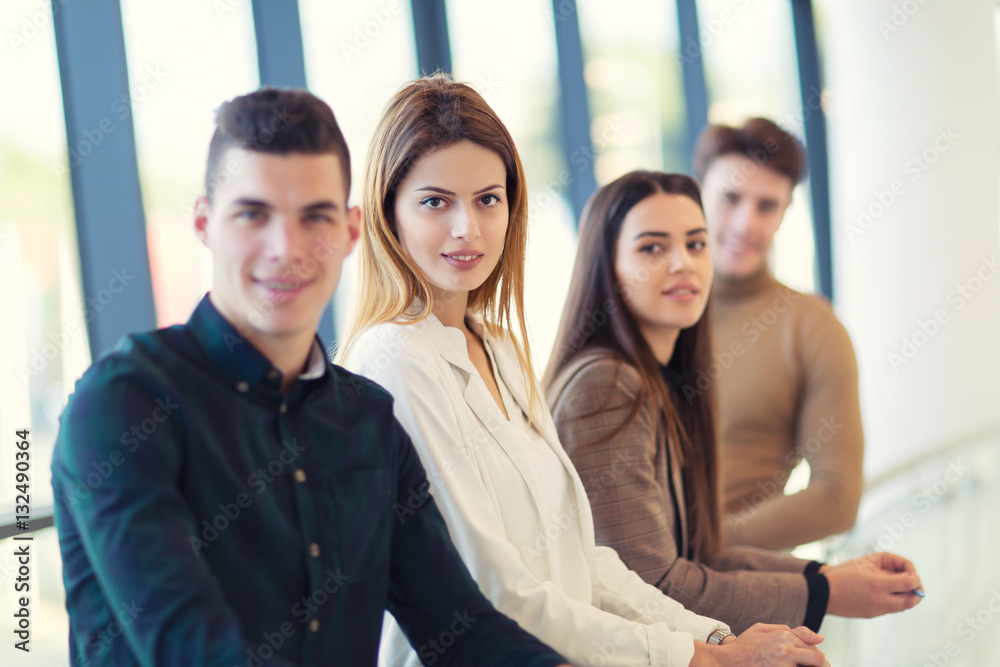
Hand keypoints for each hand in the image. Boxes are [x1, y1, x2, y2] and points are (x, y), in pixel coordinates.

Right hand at [693, 624, 827, 665]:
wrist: (725, 662)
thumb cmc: (743, 646)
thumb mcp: (761, 629)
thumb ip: (787, 629)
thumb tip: (818, 637)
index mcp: (782, 635)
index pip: (812, 646)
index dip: (818, 656)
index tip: (817, 662)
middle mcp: (784, 649)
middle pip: (817, 659)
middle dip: (822, 664)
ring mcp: (781, 665)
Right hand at [822, 551, 922, 617]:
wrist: (823, 592)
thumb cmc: (843, 573)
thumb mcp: (865, 561)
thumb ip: (889, 565)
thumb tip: (908, 574)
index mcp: (878, 583)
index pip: (911, 583)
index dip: (916, 577)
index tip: (912, 573)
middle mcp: (880, 600)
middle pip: (912, 600)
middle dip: (917, 590)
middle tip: (911, 582)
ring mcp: (877, 610)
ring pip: (903, 606)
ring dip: (906, 596)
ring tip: (898, 585)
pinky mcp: (872, 615)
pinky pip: (891, 609)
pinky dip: (895, 600)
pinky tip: (885, 591)